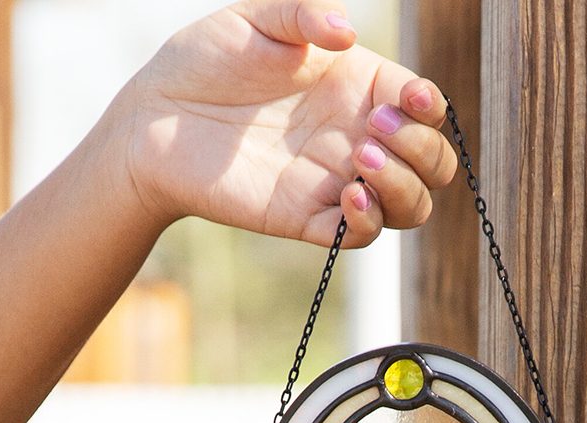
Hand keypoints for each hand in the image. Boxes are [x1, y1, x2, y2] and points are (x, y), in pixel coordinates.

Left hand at [0, 0, 453, 422]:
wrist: (153, 116)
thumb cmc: (205, 59)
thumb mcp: (254, 19)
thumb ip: (301, 15)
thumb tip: (346, 32)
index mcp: (359, 88)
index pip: (425, 107)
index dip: (431, 107)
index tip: (409, 99)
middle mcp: (357, 137)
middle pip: (433, 163)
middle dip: (424, 150)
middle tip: (376, 130)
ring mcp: (335, 181)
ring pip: (411, 206)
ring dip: (406, 187)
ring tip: (365, 161)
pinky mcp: (306, 218)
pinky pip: (359, 236)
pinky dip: (368, 221)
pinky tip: (348, 194)